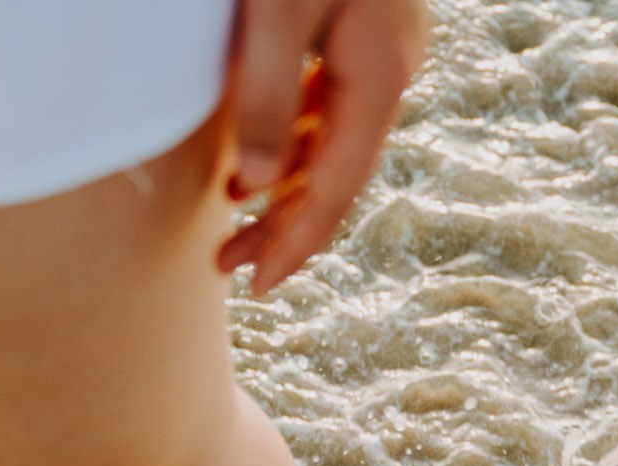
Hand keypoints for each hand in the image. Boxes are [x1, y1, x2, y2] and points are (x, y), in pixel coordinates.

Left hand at [218, 0, 427, 294]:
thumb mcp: (276, 11)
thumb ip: (269, 95)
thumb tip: (257, 184)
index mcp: (379, 76)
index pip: (337, 188)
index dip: (296, 244)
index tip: (259, 286)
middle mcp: (391, 68)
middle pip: (335, 172)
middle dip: (280, 223)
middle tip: (226, 262)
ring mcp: (382, 46)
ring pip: (331, 139)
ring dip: (281, 179)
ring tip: (230, 208)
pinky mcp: (363, 22)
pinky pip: (327, 101)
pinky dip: (290, 135)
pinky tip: (259, 146)